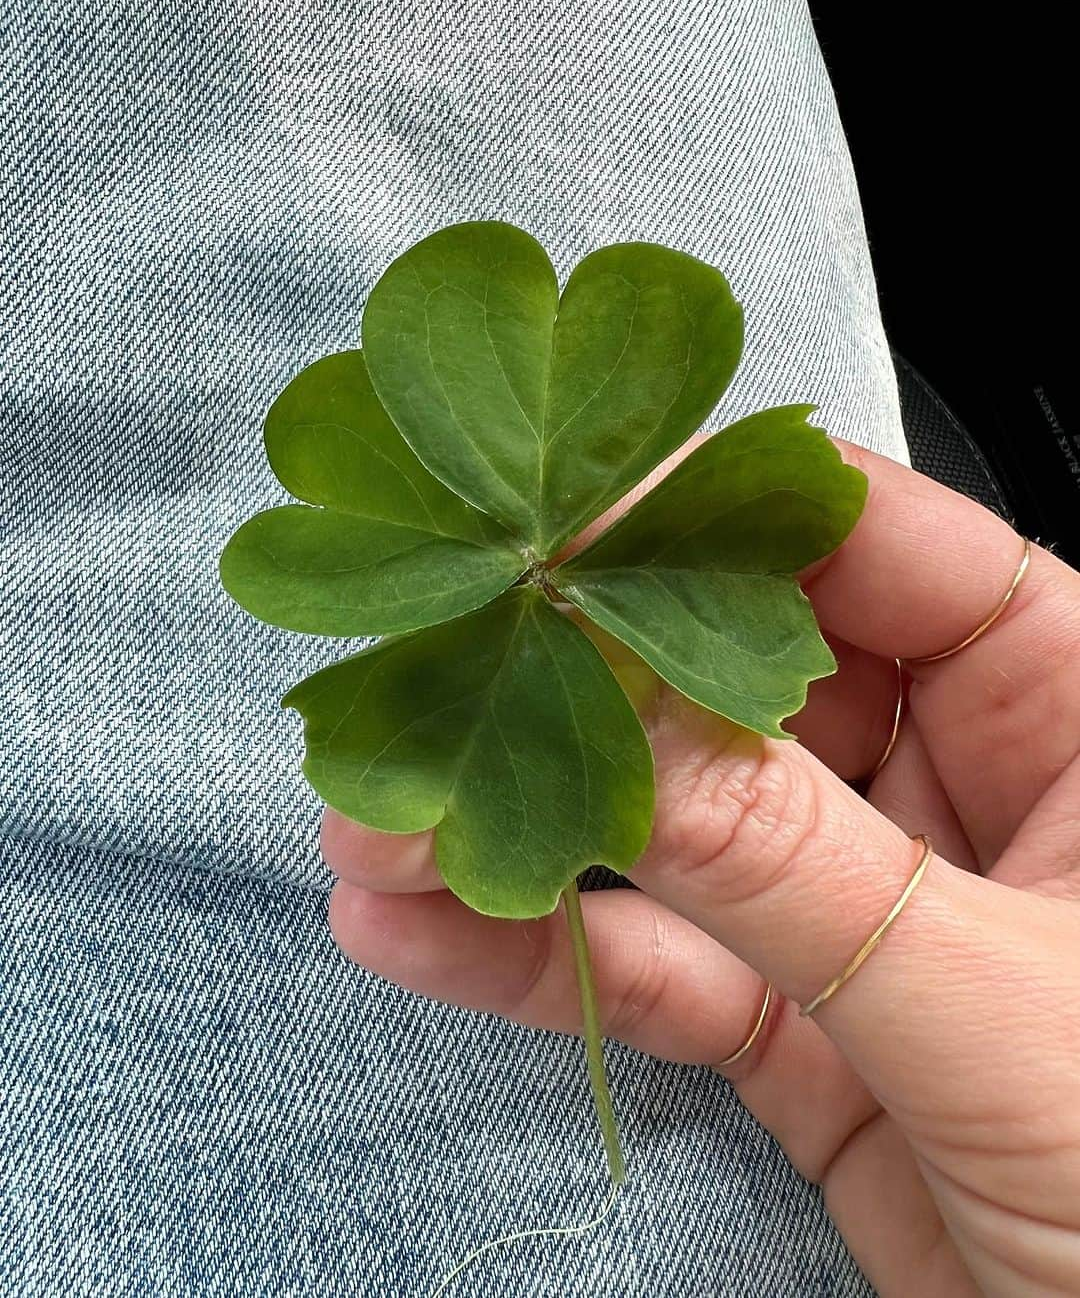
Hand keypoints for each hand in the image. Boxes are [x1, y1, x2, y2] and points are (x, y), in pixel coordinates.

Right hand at [321, 439, 1079, 1296]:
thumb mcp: (1001, 1005)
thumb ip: (804, 868)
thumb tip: (623, 725)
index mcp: (1069, 715)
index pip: (882, 553)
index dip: (727, 522)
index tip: (571, 526)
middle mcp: (962, 787)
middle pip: (746, 680)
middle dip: (584, 680)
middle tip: (441, 674)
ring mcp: (870, 911)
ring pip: (680, 834)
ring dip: (527, 825)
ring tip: (383, 822)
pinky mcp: (806, 1033)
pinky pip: (663, 969)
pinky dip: (544, 958)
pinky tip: (423, 931)